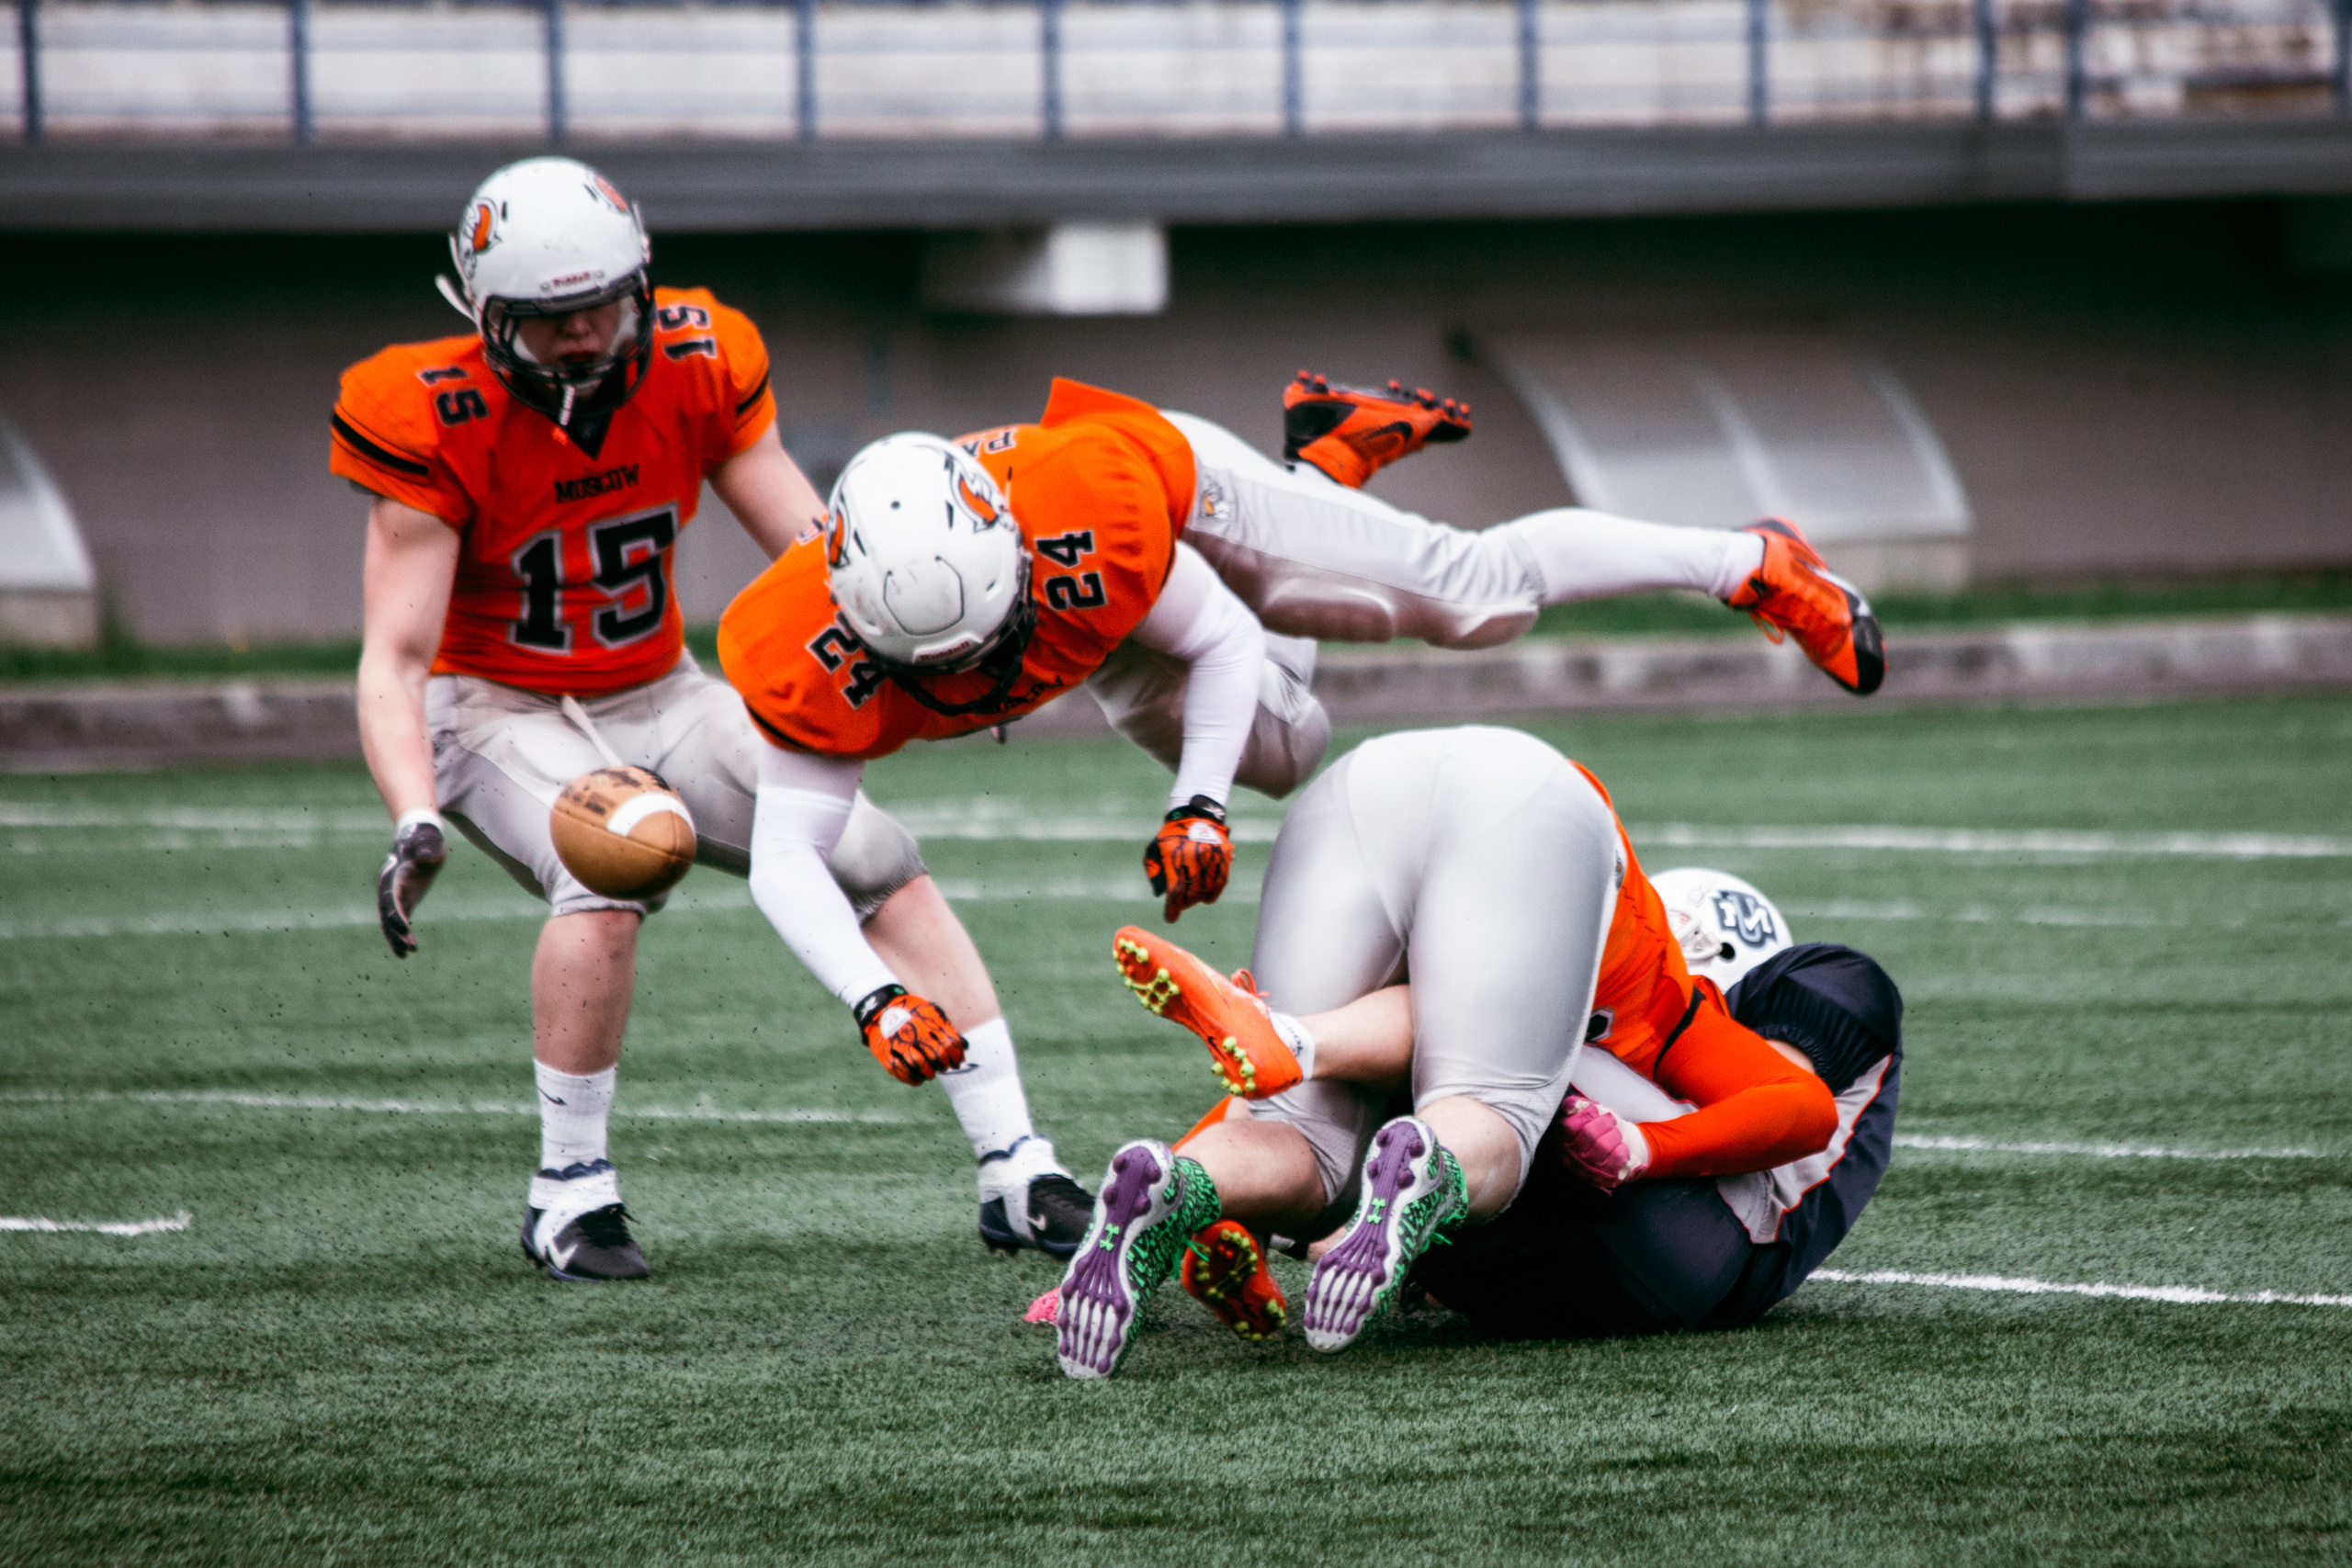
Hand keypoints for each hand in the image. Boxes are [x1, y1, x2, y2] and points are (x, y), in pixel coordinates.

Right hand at [376, 809, 448, 957]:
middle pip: (388, 913)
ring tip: (406, 955)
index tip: (405, 928)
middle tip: (409, 948)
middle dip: (396, 931)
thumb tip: (425, 858)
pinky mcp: (404, 898)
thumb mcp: (430, 841)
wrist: (421, 834)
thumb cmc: (426, 837)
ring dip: (397, 937)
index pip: (392, 898)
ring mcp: (396, 893)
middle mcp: (390, 887)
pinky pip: (400, 919)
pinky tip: (408, 948)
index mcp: (394, 875)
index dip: (397, 914)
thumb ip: (426, 849)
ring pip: (390, 920)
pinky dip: (402, 933)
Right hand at [854, 984, 966, 1084]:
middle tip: (944, 1067)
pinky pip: (903, 1072)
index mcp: (927, 1021)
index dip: (957, 1056)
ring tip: (931, 1074)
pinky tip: (919, 1079)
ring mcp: (899, 1043)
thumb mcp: (929, 1011)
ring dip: (929, 1073)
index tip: (957, 1062)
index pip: (950, 1043)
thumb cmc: (910, 1013)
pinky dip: (914, 1079)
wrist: (879, 1009)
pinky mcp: (887, 1054)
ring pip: (920, 1065)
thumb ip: (945, 1027)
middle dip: (944, 1065)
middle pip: (937, 1055)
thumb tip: (964, 1046)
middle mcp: (914, 1032)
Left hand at [1143, 796, 1232, 923]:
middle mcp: (1195, 858)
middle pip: (1192, 893)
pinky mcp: (1224, 856)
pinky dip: (1214, 893)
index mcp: (1176, 857)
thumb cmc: (1170, 835)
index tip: (1170, 918)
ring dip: (1198, 900)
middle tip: (1180, 906)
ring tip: (1192, 900)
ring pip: (1207, 889)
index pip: (1175, 891)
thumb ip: (1154, 872)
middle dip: (1184, 904)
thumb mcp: (1154, 849)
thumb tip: (1159, 894)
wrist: (1195, 814)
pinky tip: (1207, 898)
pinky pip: (1221, 882)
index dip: (1173, 909)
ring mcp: (1212, 857)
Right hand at [1554, 1094, 1649, 1192]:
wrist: (1626, 1145)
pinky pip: (1616, 1160)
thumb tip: (1571, 1107)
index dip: (1585, 1115)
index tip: (1595, 1110)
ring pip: (1603, 1147)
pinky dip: (1622, 1149)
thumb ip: (1577, 1105)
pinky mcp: (1604, 1179)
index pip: (1568, 1127)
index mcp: (1560, 1140)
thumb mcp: (1589, 1111)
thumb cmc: (1602, 1126)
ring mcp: (1586, 1171)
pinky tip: (1621, 1147)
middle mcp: (1569, 1159)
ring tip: (1616, 1133)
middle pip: (1588, 1135)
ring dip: (1614, 1135)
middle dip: (1604, 1123)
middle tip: (1611, 1120)